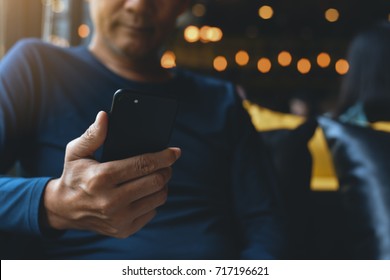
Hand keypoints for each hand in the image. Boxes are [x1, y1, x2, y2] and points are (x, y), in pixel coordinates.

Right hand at [42, 111, 180, 237]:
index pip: (143, 165)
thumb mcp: (76, 152)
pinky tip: (144, 193)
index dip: (163, 156)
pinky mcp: (124, 231)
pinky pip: (152, 212)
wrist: (64, 209)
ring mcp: (119, 219)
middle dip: (166, 170)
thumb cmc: (74, 175)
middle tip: (166, 164)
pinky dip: (152, 200)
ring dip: (162, 185)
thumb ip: (93, 135)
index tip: (175, 152)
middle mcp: (111, 201)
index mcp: (101, 178)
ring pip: (158, 198)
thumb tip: (105, 116)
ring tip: (156, 176)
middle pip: (156, 182)